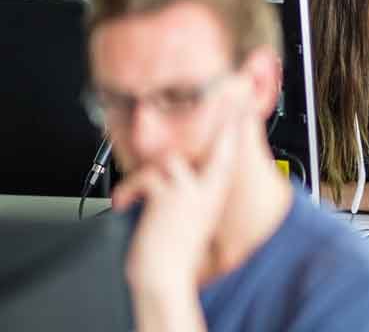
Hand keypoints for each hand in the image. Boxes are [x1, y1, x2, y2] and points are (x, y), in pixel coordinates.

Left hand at [113, 88, 242, 294]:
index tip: (244, 100)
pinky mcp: (170, 195)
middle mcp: (208, 190)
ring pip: (169, 160)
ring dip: (147, 174)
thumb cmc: (174, 250)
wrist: (164, 276)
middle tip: (230, 93)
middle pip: (220, 144)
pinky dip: (129, 188)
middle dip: (223, 116)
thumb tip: (172, 172)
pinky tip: (124, 202)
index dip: (237, 124)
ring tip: (135, 192)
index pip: (231, 152)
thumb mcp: (188, 216)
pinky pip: (146, 176)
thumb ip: (188, 191)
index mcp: (215, 195)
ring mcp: (191, 191)